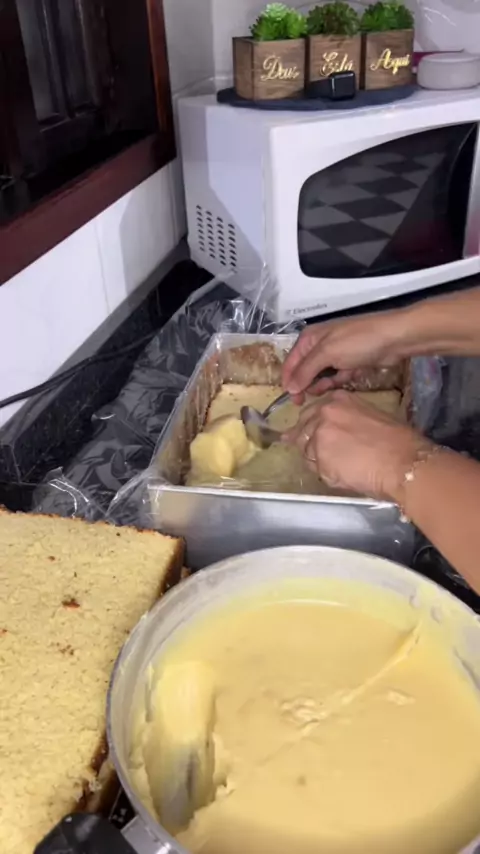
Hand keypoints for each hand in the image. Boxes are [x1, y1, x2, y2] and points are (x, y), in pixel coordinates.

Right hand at [282, 312, 406, 399]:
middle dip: (307, 385)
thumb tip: (289, 388)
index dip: (289, 382)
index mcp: (308, 339)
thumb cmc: (357, 342)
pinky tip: (345, 381)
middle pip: (304, 371)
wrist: (393, 338)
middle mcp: (318, 345)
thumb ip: (306, 371)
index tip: (293, 401)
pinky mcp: (349, 363)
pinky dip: (338, 381)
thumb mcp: (327, 353)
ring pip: (321, 376)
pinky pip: (336, 377)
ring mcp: (335, 354)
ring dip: (324, 384)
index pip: (290, 363)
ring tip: (330, 388)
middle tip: (310, 400)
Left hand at [284, 390, 432, 501]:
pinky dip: (325, 474)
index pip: (311, 412)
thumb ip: (346, 419)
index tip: (316, 434)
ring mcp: (318, 438)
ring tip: (340, 467)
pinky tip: (343, 475)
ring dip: (317, 459)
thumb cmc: (397, 440)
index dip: (313, 425)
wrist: (403, 462)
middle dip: (308, 441)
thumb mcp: (369, 416)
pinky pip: (315, 469)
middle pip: (302, 430)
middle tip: (323, 453)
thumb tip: (337, 431)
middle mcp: (323, 415)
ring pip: (306, 451)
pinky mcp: (319, 462)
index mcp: (337, 400)